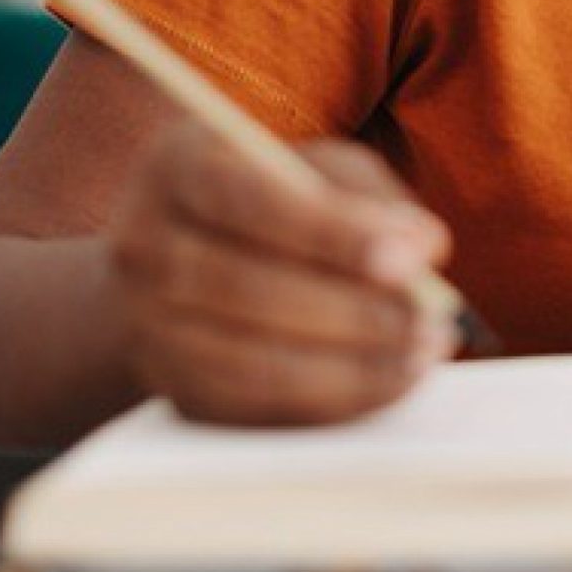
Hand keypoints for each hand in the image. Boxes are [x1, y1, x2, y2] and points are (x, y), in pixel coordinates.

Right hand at [105, 120, 459, 424]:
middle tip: (431, 321)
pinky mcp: (169, 385)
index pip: (251, 202)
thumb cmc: (267, 198)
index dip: (333, 234)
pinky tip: (388, 382)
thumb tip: (423, 244)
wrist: (172, 258)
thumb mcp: (311, 165)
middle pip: (246, 289)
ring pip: (249, 359)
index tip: (412, 258)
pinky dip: (329, 401)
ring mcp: (145, 325)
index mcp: (176, 166)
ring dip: (349, 367)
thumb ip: (366, 192)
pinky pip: (252, 406)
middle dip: (352, 311)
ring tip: (422, 355)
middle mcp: (141, 245)